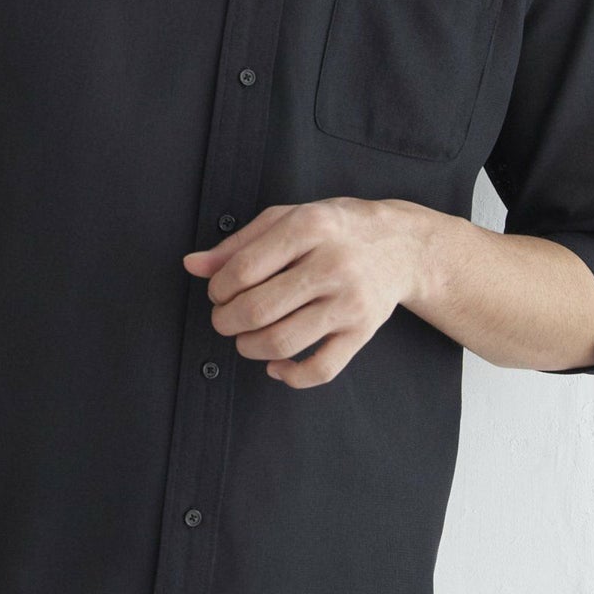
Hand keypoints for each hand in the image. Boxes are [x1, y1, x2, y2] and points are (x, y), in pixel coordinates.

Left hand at [182, 197, 427, 388]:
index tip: (218, 292)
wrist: (400, 245)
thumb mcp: (286, 218)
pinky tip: (275, 365)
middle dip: (226, 321)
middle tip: (224, 319)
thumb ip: (238, 244)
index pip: (244, 269)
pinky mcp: (362, 332)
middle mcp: (332, 264)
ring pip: (283, 342)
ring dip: (249, 347)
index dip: (218, 288)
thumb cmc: (335, 229)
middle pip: (258, 309)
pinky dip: (289, 376)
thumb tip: (193, 266)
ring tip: (245, 338)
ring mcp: (350, 301)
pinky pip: (320, 369)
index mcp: (309, 227)